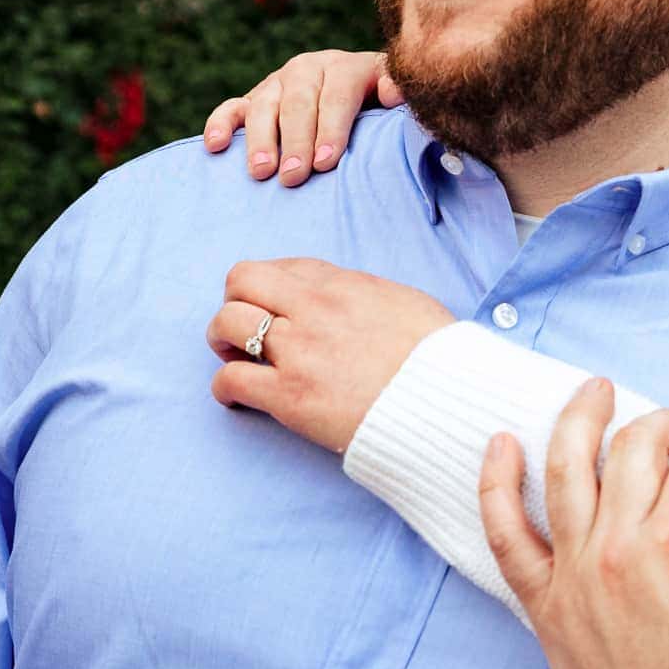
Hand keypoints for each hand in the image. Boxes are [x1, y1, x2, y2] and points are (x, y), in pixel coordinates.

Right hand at [201, 50, 398, 186]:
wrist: (358, 92)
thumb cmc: (380, 108)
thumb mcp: (395, 98)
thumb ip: (398, 94)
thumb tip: (394, 94)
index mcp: (347, 67)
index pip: (338, 95)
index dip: (332, 128)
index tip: (326, 162)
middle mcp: (310, 69)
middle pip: (299, 102)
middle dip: (296, 141)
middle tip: (294, 176)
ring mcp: (278, 82)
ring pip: (264, 105)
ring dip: (261, 139)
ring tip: (262, 172)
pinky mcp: (254, 97)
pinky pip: (233, 107)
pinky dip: (221, 123)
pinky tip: (215, 146)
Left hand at [206, 258, 452, 451]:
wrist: (445, 402)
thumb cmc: (437, 360)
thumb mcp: (407, 303)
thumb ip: (369, 294)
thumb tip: (353, 300)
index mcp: (344, 285)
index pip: (286, 266)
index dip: (272, 285)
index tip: (275, 304)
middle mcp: (314, 309)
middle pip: (242, 279)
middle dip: (235, 299)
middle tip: (244, 325)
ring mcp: (299, 351)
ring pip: (227, 322)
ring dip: (222, 338)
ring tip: (234, 356)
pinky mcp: (290, 395)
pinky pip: (231, 378)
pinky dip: (225, 387)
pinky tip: (236, 398)